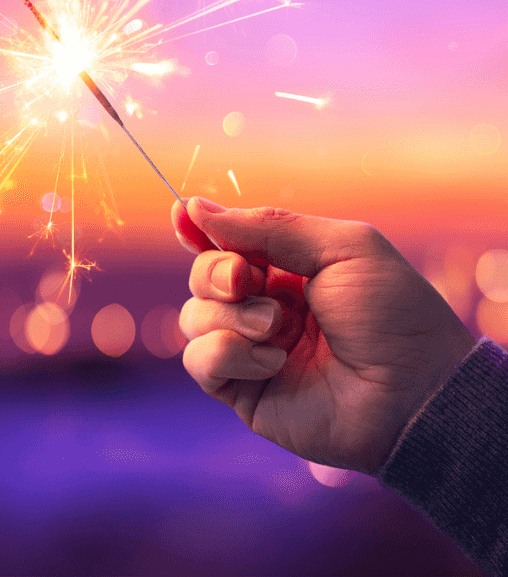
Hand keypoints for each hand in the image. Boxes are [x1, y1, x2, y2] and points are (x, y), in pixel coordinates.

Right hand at [173, 197, 474, 474]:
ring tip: (277, 327)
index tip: (183, 217)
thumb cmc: (393, 315)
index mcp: (287, 270)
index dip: (198, 230)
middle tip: (249, 279)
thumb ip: (268, 226)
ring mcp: (250, 350)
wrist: (417, 394)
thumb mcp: (341, 247)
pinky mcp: (242, 391)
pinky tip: (274, 362)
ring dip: (229, 315)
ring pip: (192, 316)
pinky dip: (227, 353)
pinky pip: (199, 360)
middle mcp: (263, 307)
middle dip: (217, 271)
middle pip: (201, 276)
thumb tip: (193, 207)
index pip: (225, 243)